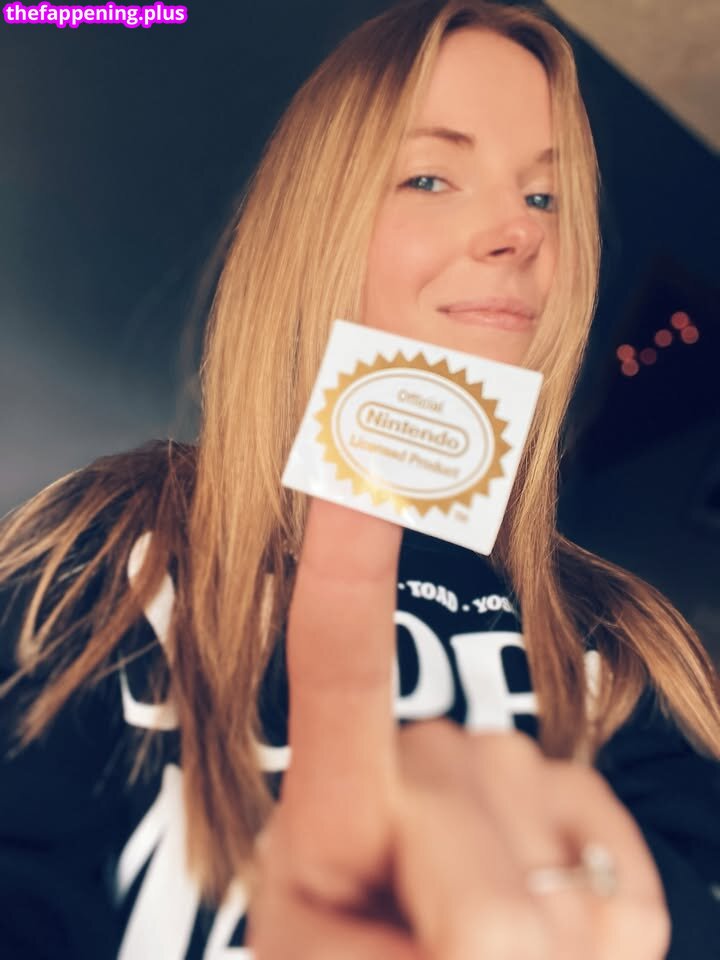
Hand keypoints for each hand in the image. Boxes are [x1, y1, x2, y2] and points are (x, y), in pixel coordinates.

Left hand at [247, 499, 669, 958]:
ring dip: (541, 942)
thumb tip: (510, 928)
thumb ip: (447, 935)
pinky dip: (608, 940)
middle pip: (469, 807)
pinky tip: (559, 943)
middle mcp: (426, 770)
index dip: (349, 570)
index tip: (355, 475)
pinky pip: (631, 891)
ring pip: (557, 858)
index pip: (340, 670)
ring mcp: (516, 787)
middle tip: (434, 952)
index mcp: (335, 806)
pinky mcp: (595, 820)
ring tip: (483, 955)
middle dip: (471, 914)